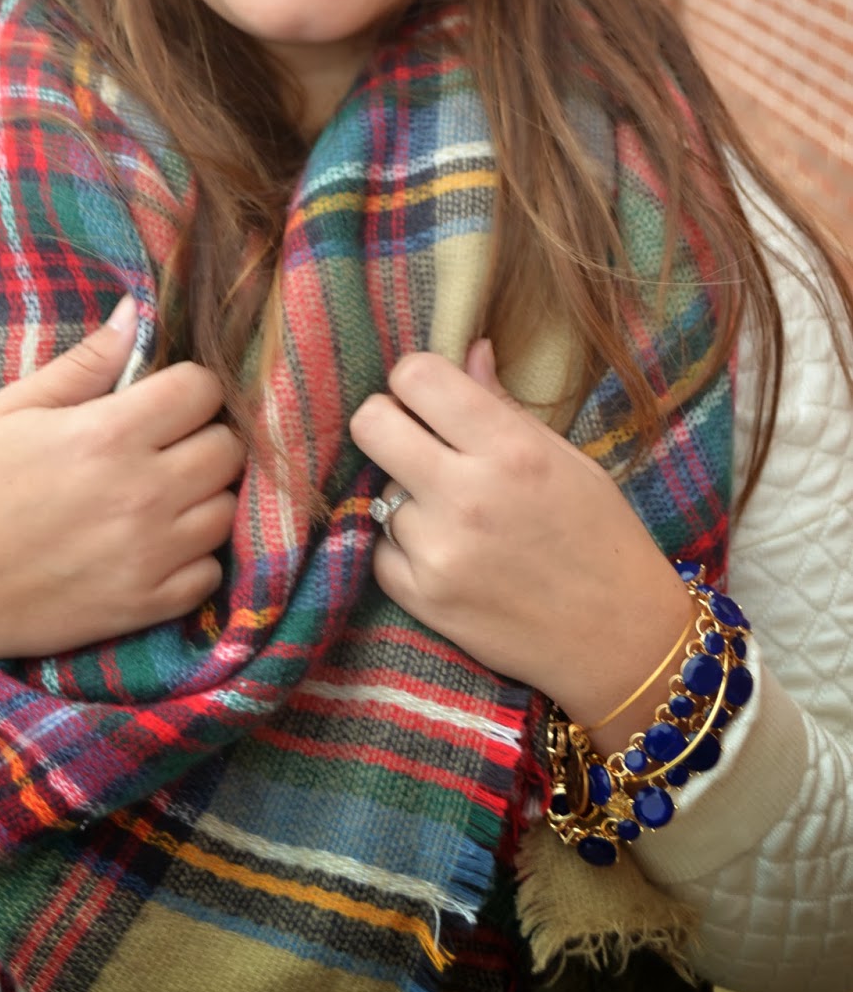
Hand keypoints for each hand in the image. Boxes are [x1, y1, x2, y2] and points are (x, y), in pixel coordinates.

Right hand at [0, 295, 243, 658]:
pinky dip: (194, 558)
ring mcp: (150, 553)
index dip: (189, 388)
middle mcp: (142, 492)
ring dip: (203, 498)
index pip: (203, 389)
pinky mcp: (147, 604)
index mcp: (109, 434)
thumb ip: (86, 362)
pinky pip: (210, 571)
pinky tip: (160, 545)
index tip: (167, 401)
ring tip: (164, 496)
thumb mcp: (15, 408)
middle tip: (168, 448)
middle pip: (227, 449)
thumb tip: (134, 313)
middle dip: (203, 438)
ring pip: (226, 509)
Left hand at [350, 340, 689, 744]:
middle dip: (387, 424)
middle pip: (370, 423)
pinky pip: (380, 549)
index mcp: (511, 449)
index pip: (416, 376)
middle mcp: (467, 495)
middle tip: (415, 442)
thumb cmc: (603, 540)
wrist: (621, 642)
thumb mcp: (568, 460)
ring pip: (379, 490)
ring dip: (407, 496)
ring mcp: (438, 551)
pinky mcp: (421, 598)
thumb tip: (468, 349)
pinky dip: (404, 549)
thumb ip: (504, 405)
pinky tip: (449, 554)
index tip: (429, 399)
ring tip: (456, 515)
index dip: (415, 381)